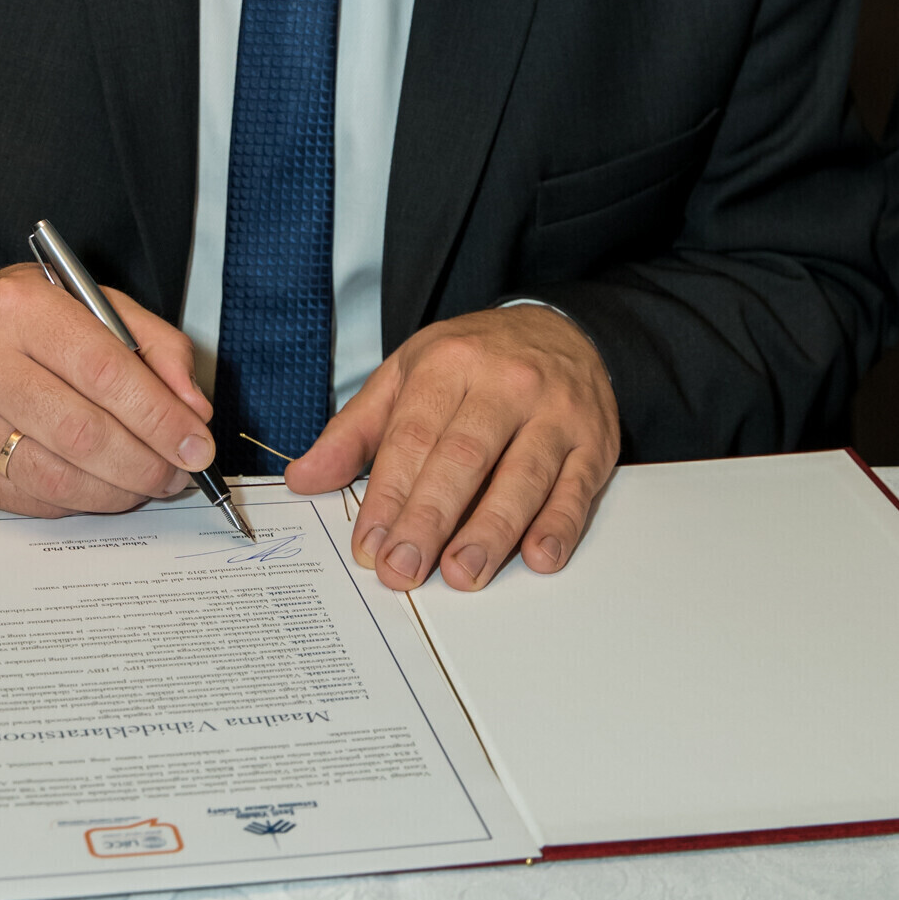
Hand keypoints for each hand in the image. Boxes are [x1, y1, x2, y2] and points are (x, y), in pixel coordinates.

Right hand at [0, 264, 216, 516]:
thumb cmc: (21, 323)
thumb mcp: (90, 304)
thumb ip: (153, 345)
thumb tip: (192, 408)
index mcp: (20, 306)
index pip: (106, 371)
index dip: (160, 417)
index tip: (196, 443)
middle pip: (83, 432)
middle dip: (146, 463)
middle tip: (179, 472)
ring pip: (58, 477)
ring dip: (118, 491)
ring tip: (147, 483)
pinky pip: (32, 499)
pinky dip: (79, 501)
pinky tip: (100, 486)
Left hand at [286, 305, 619, 591]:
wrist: (560, 327)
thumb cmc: (475, 361)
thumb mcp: (407, 375)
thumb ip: (355, 430)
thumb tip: (303, 478)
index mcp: (448, 364)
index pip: (412, 436)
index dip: (388, 495)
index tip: (369, 544)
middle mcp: (504, 384)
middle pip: (463, 457)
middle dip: (430, 519)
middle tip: (405, 568)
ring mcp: (555, 412)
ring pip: (523, 475)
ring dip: (491, 530)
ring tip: (461, 572)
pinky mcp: (595, 441)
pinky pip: (576, 487)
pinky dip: (559, 525)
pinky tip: (538, 555)